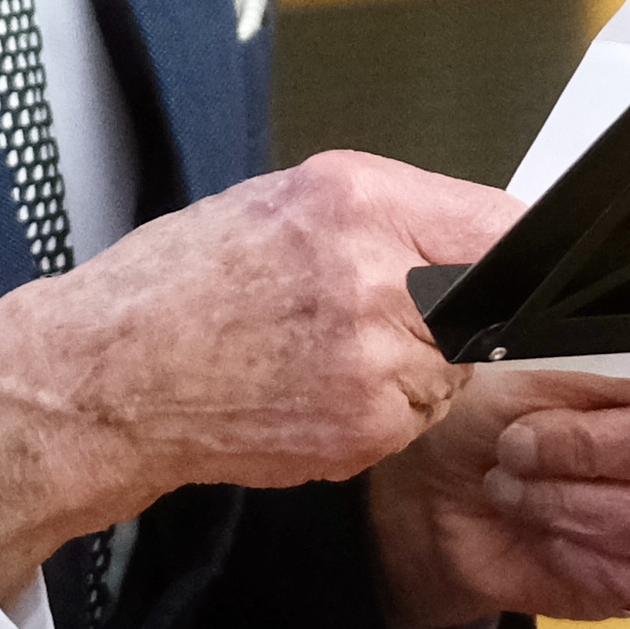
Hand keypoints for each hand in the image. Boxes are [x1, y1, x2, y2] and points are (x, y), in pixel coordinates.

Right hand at [0, 151, 517, 595]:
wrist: (109, 376)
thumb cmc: (182, 284)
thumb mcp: (285, 203)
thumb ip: (390, 213)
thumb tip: (483, 232)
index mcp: (357, 200)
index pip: (503, 222)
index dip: (514, 249)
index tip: (519, 261)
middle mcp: (375, 274)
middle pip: (488, 299)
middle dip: (457, 308)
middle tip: (385, 311)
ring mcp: (374, 359)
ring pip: (456, 365)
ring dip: (420, 363)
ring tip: (329, 350)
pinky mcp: (365, 428)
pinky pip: (415, 416)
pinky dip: (383, 409)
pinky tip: (315, 389)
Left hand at [368, 343, 629, 628]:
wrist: (446, 494)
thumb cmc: (491, 403)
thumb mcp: (521, 348)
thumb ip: (575, 329)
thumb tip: (584, 291)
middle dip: (591, 447)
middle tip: (518, 442)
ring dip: (568, 503)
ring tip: (513, 484)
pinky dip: (574, 552)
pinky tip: (541, 531)